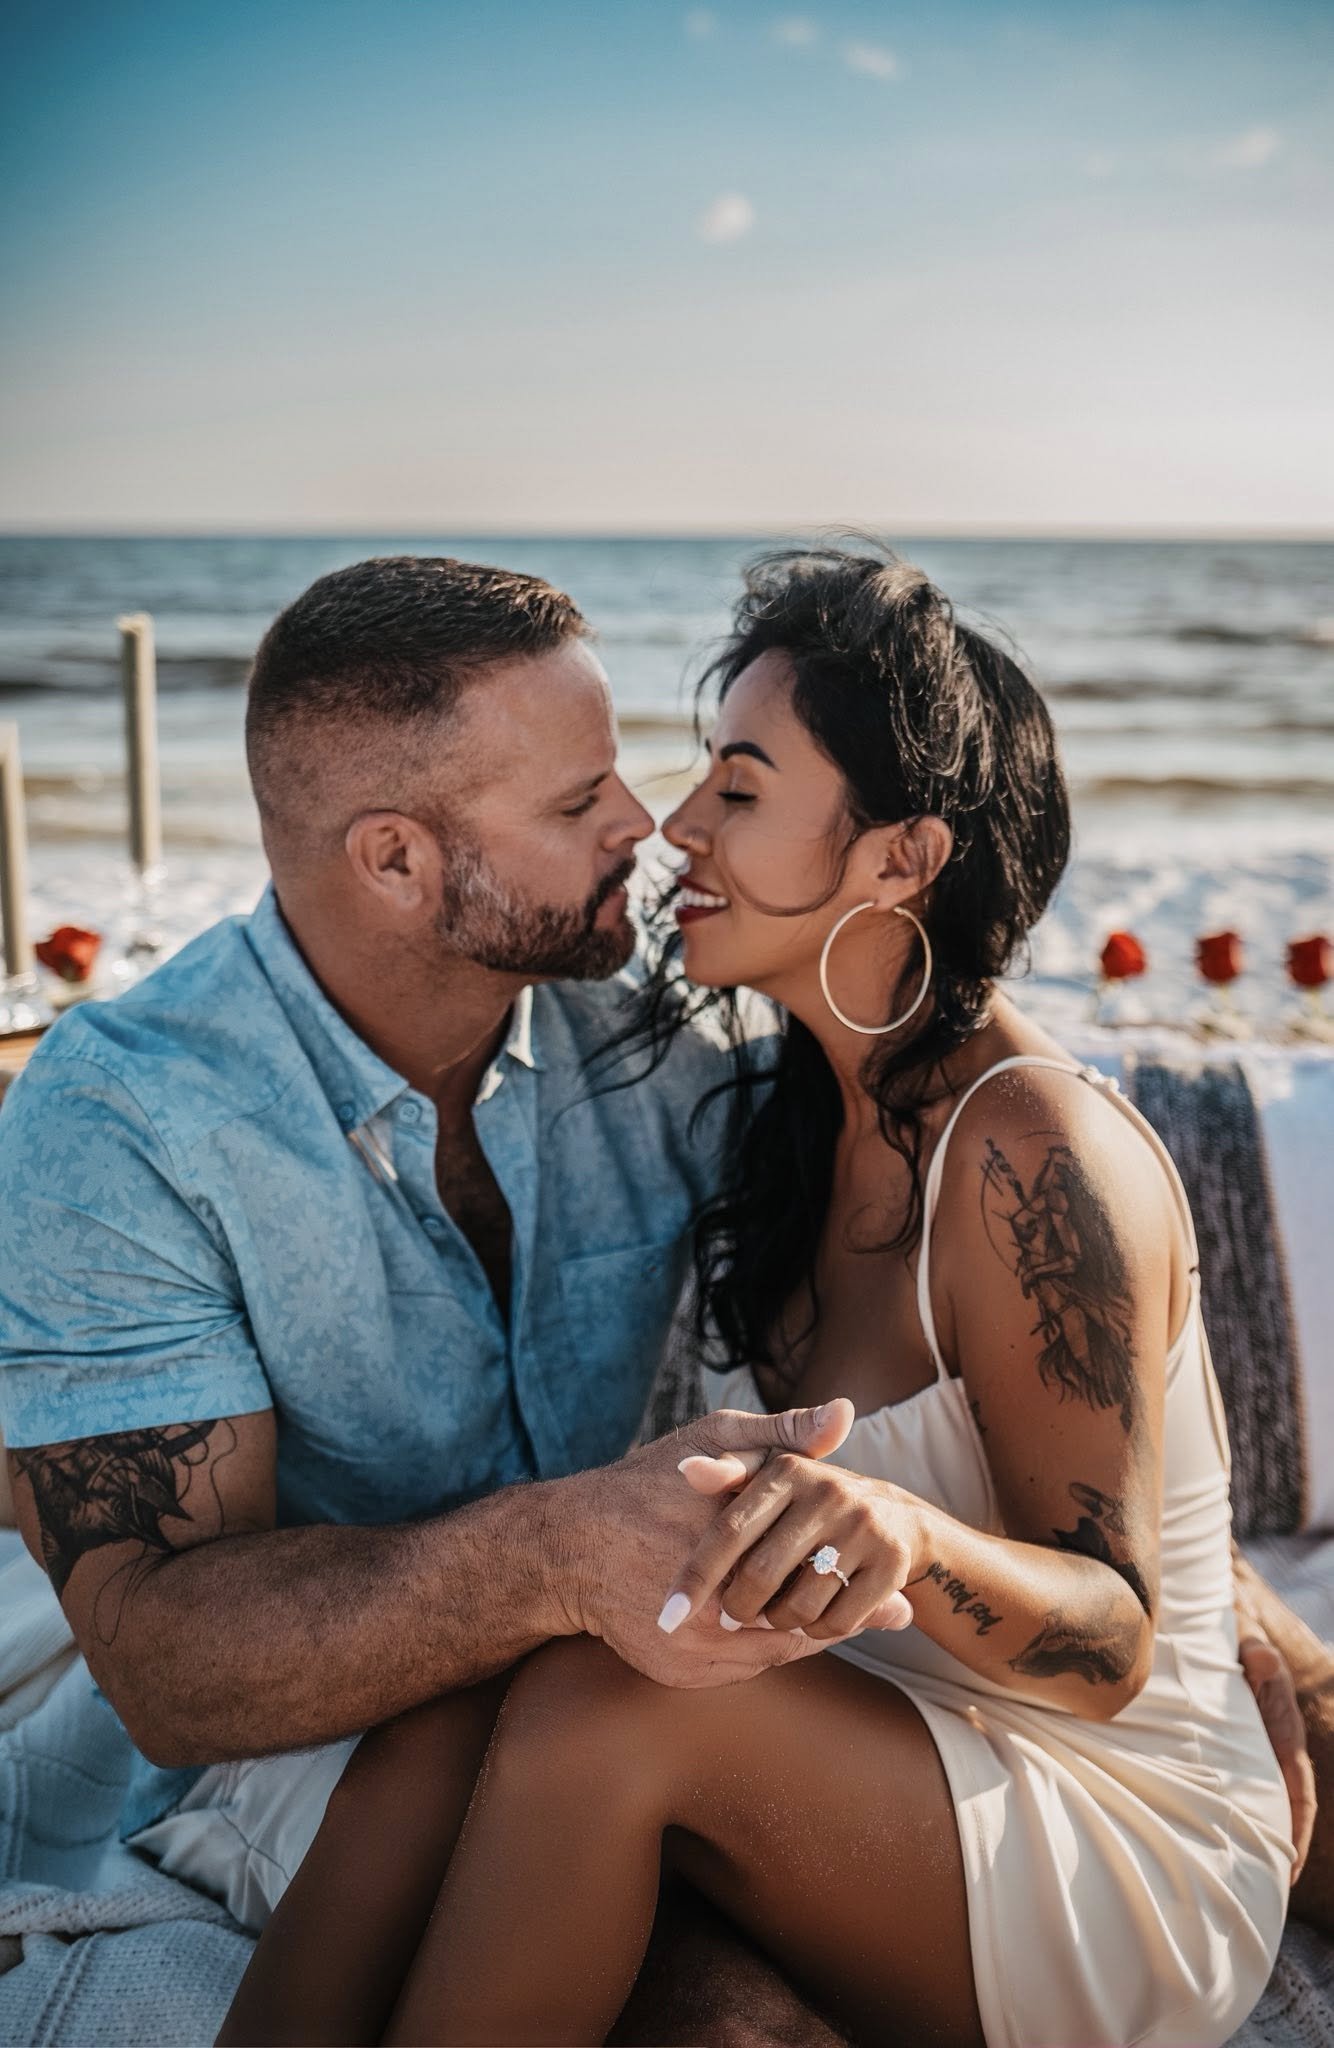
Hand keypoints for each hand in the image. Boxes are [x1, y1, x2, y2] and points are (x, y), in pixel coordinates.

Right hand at [557, 1402, 867, 1689]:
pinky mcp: (681, 1671)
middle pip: (804, 1619)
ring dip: (811, 1635)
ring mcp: (696, 1647)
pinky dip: (769, 1649)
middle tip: (895, 1612)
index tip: (902, 1585)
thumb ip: (782, 1432)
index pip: (815, 1570)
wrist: (569, 1547)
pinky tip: (788, 1630)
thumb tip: (845, 1414)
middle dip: (846, 1613)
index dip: (857, 1575)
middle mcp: (715, 1604)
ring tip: (850, 1621)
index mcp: (731, 1543)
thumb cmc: (646, 1482)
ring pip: (778, 1650)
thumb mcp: (714, 1438)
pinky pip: (746, 1666)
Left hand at [660, 1405, 917, 1640]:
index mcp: (787, 1469)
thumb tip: (685, 1468)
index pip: (728, 1532)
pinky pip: (836, 1622)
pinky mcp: (891, 1561)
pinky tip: (813, 1617)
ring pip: (798, 1606)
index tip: (667, 1617)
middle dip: (737, 1608)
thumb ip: (726, 1475)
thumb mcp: (769, 1478)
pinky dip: (816, 1632)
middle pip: (759, 1576)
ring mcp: (863, 1526)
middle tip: (731, 1616)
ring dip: (778, 1622)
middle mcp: (828, 1492)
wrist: (893, 1514)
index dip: (695, 1578)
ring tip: (776, 1611)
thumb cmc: (807, 1501)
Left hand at [1238, 1625, 1315, 1883]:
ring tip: (1232, 1877)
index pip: (1299, 1794)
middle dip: (1273, 1848)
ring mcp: (1248, 1750)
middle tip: (1259, 1889)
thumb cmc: (1240, 1639)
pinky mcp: (1225, 1747)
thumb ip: (1258, 1655)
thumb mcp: (1252, 1645)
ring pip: (1253, 1802)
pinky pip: (1228, 1785)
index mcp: (1285, 1734)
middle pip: (1277, 1809)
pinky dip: (1224, 1812)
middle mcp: (1271, 1749)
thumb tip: (1262, 1658)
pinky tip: (1200, 1834)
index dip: (1296, 1831)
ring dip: (1247, 1835)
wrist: (1222, 1626)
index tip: (1289, 1866)